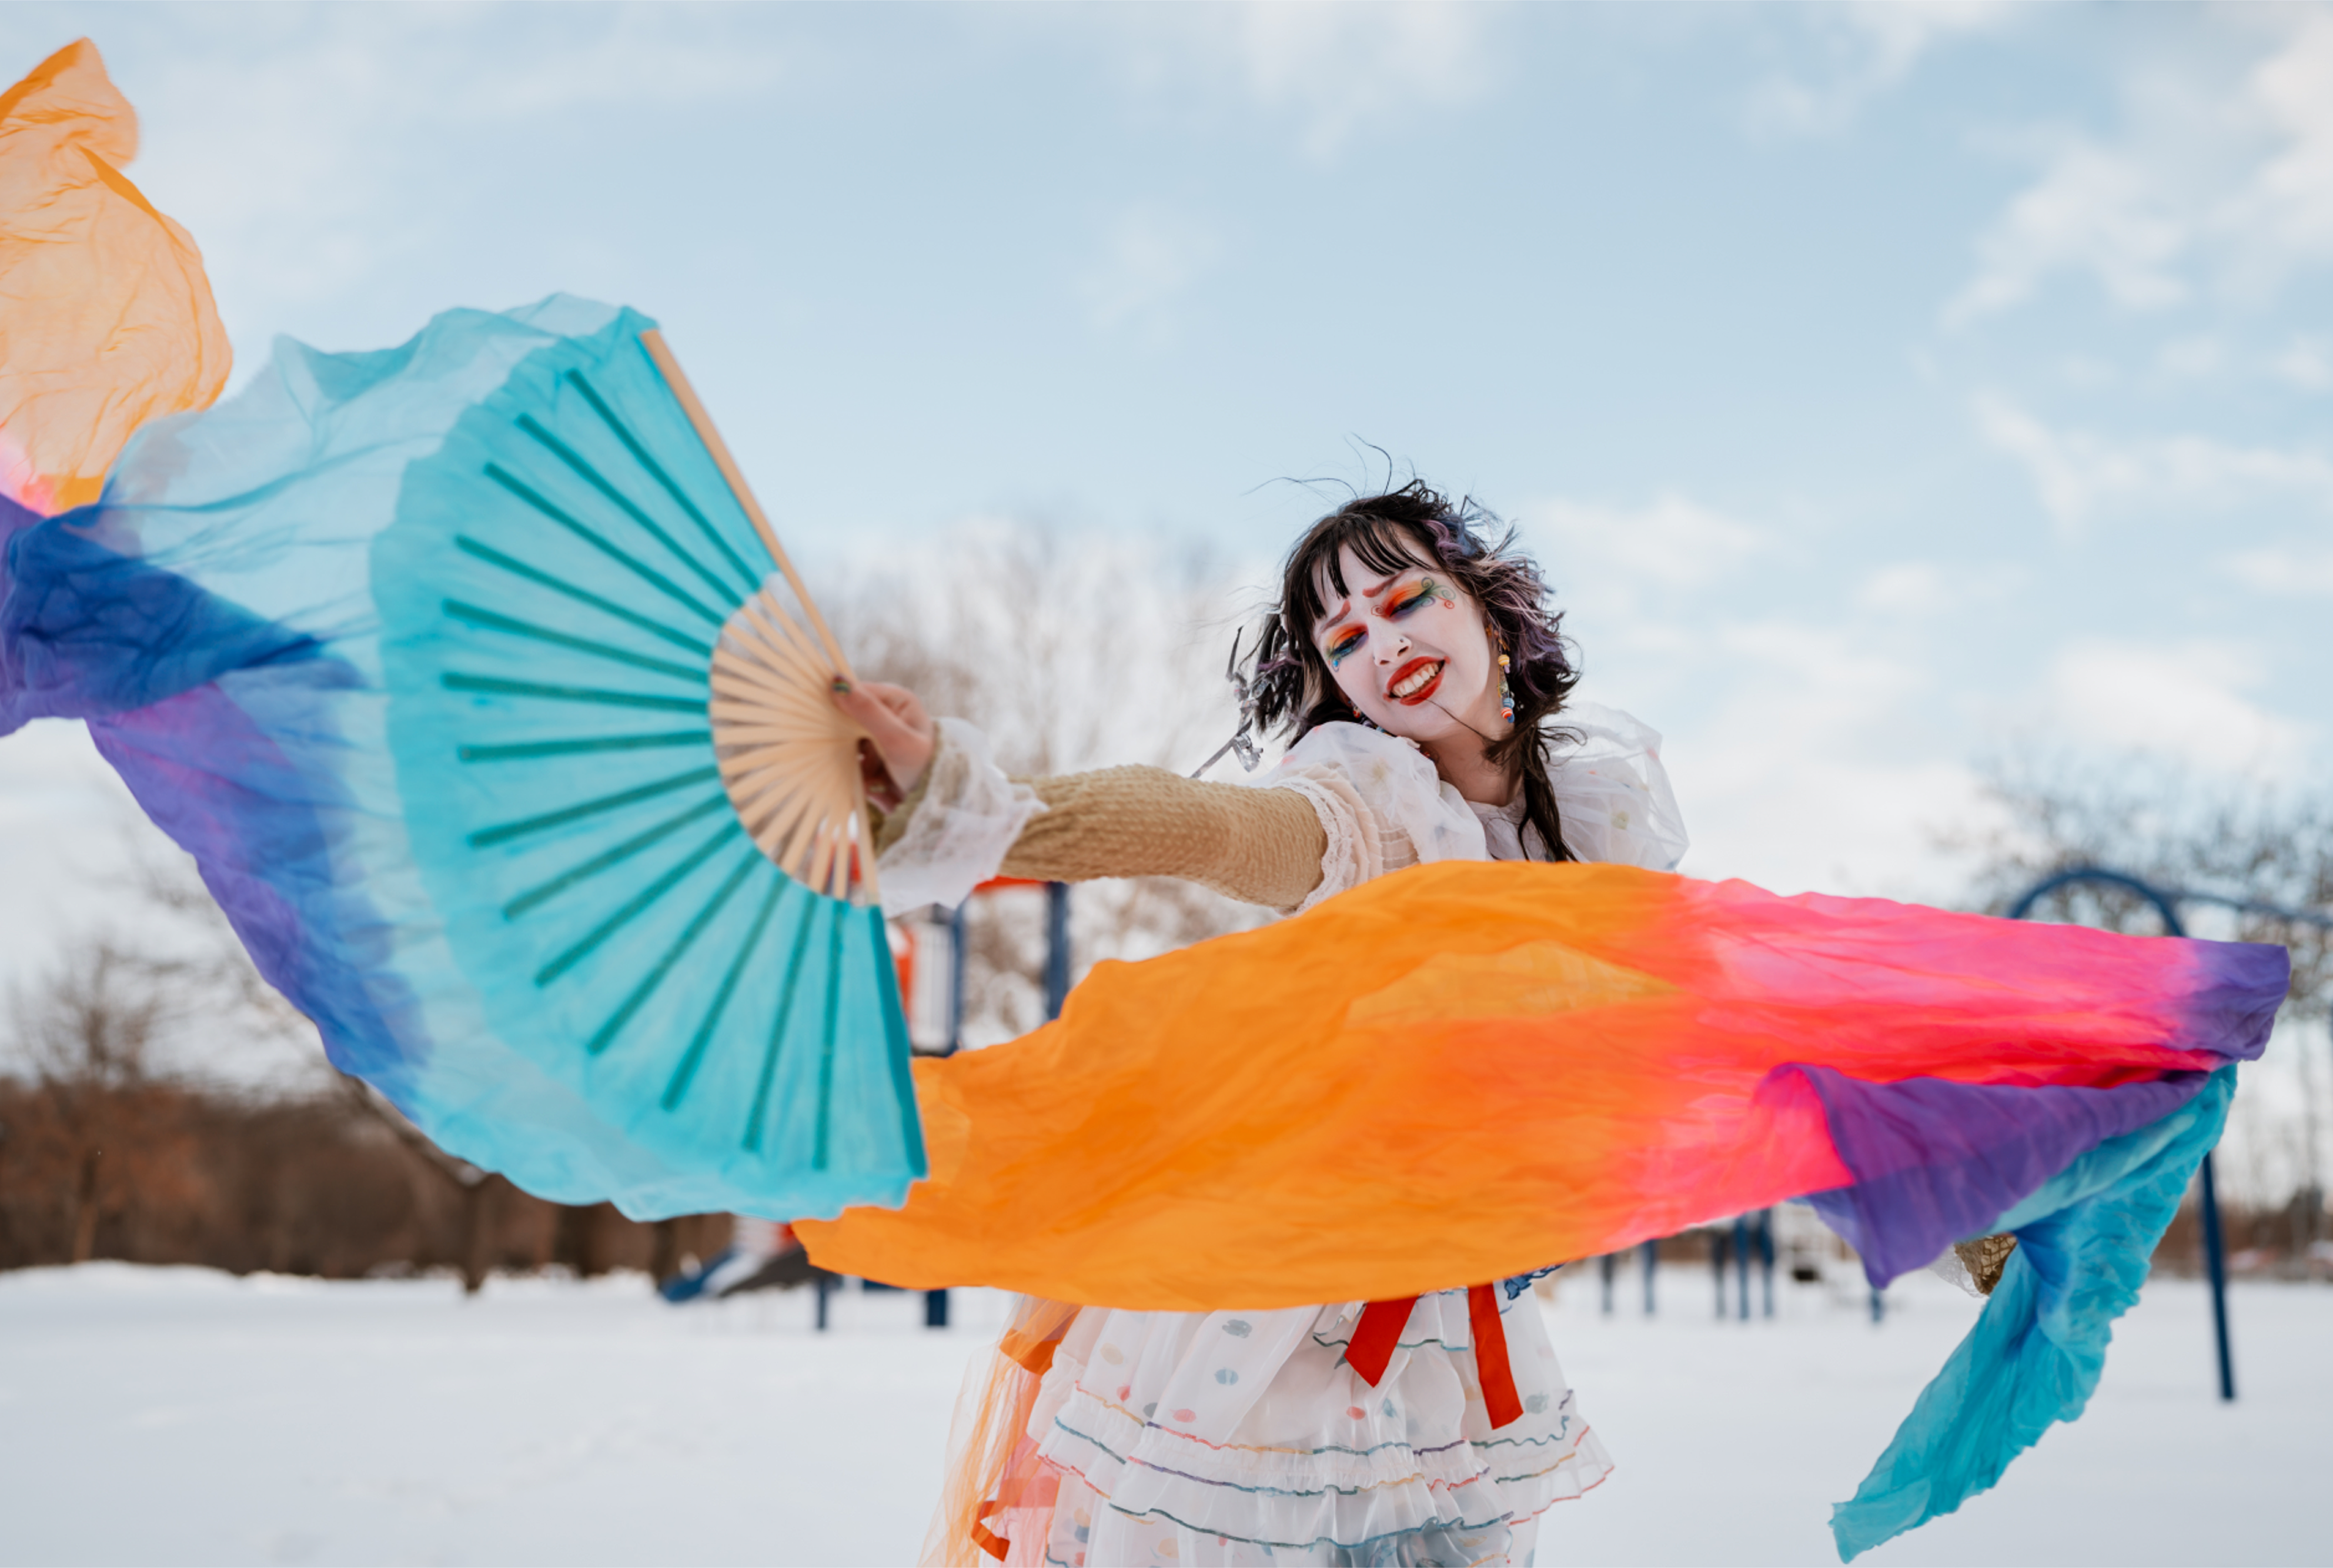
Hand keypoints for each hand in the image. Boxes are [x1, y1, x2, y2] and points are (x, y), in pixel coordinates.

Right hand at [830, 678, 932, 810]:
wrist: (930, 806)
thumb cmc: (924, 768)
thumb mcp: (897, 738)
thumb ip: (868, 711)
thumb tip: (837, 681)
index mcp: (896, 700)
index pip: (855, 691)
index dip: (837, 702)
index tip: (821, 717)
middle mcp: (885, 715)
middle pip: (845, 716)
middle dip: (841, 735)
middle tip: (857, 752)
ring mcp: (875, 738)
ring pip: (842, 740)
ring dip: (847, 756)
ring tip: (871, 771)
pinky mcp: (867, 759)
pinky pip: (846, 759)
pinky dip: (850, 770)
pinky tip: (866, 780)